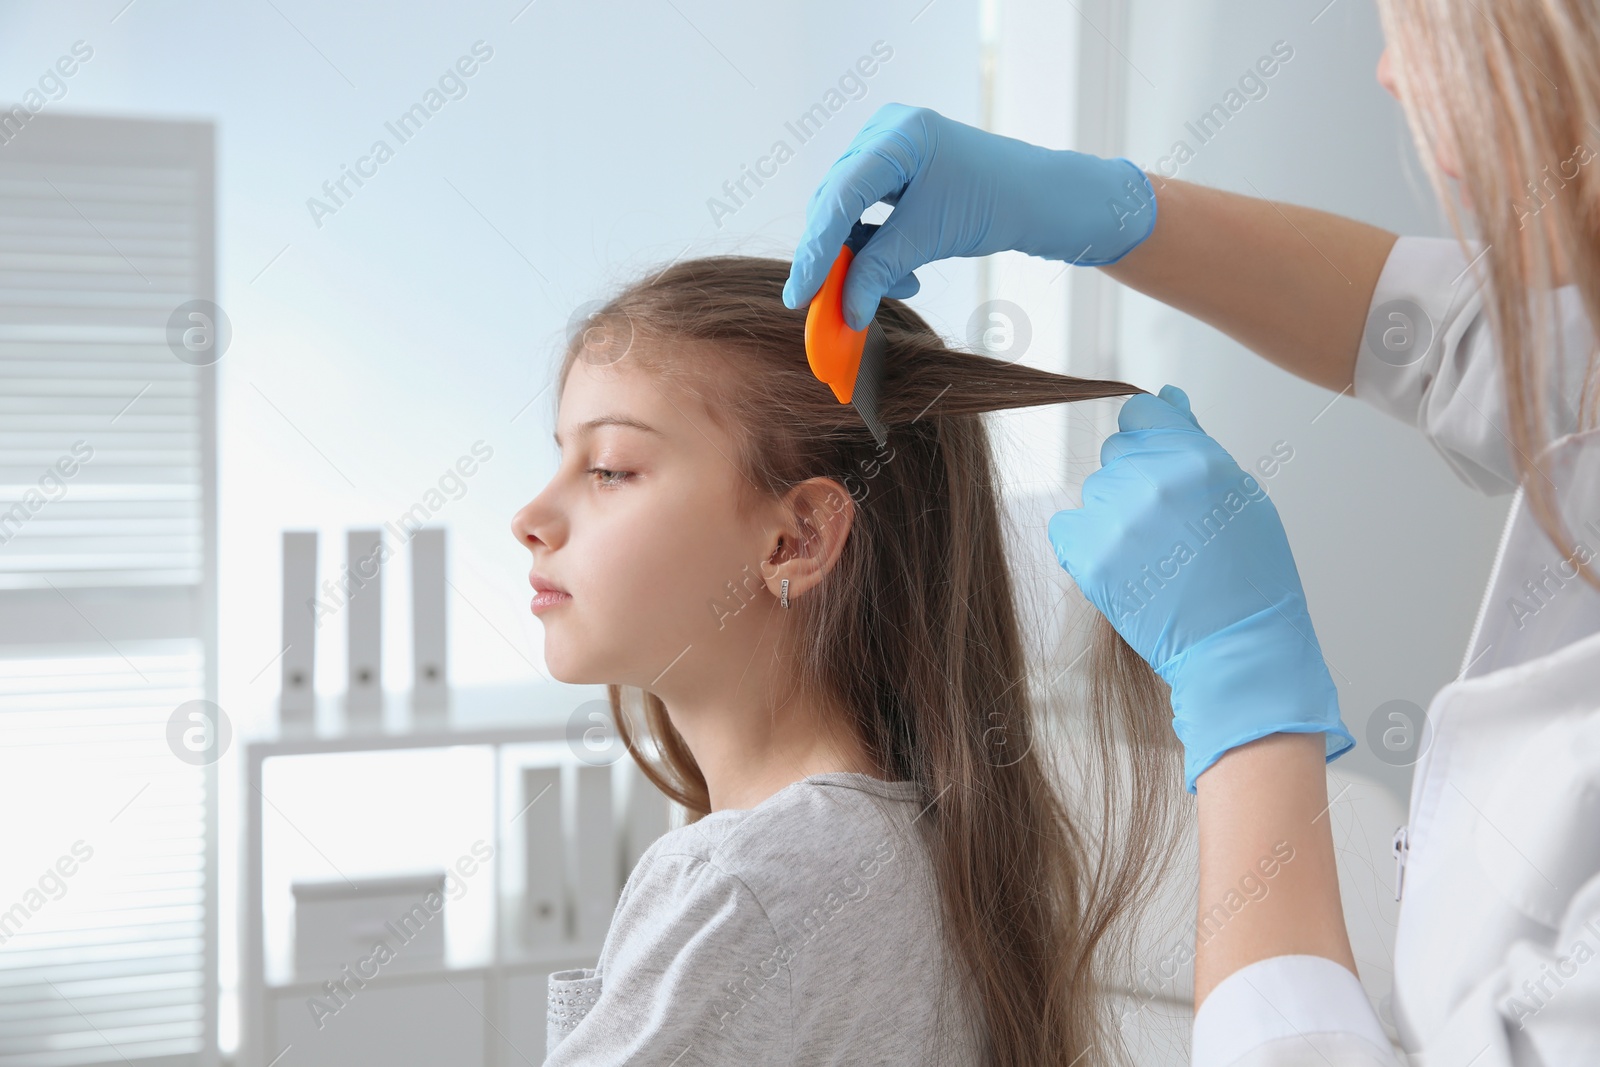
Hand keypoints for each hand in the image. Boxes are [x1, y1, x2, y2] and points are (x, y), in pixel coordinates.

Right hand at [782, 103, 1158, 329]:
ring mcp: (889, 149)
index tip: (800, 294)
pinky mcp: (896, 170)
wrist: (1039, 198)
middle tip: (833, 305)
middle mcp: (886, 133)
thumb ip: (879, 270)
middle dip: (837, 258)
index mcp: (898, 135)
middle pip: (837, 203)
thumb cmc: (997, 202)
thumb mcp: (931, 239)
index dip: (816, 249)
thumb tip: (844, 312)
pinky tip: (904, 275)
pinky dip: (879, 249)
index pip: (840, 196)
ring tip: (898, 285)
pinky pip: (868, 214)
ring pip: (849, 213)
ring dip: (864, 258)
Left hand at [1047, 385, 1352, 791]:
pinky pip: (1066, 526)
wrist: (1236, 647)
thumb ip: (1196, 442)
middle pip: (1115, 452)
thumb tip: (1166, 396)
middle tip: (1168, 526)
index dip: (1149, 441)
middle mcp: (1153, 481)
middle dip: (1135, 478)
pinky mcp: (1089, 557)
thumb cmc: (1248, 574)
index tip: (1161, 469)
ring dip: (1114, 515)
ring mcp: (1117, 519)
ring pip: (1094, 491)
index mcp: (1197, 459)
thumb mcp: (1239, 496)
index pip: (1140, 414)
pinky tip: (1122, 566)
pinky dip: (1086, 544)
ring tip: (1152, 554)